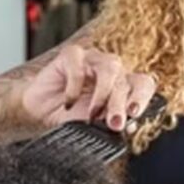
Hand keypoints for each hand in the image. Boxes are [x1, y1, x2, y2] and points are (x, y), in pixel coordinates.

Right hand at [21, 44, 156, 130]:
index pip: (144, 84)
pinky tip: (68, 104)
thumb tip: (130, 128)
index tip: (134, 114)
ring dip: (103, 94)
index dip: (142, 97)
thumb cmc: (70, 117)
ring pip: (109, 68)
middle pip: (126, 80)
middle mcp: (112, 70)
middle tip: (114, 124)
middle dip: (120, 105)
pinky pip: (79, 67)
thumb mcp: (95, 126)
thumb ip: (112, 124)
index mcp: (123, 85)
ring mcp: (93, 59)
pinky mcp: (71, 55)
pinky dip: (74, 88)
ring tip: (93, 115)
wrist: (39, 113)